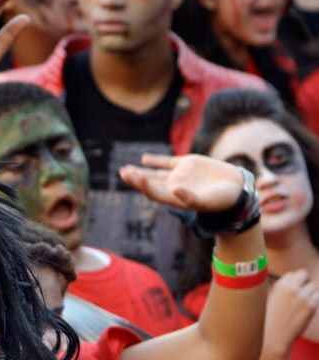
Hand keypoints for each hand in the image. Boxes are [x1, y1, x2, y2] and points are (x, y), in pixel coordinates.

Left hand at [119, 154, 244, 211]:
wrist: (237, 188)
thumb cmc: (222, 200)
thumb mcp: (207, 201)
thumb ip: (190, 198)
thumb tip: (174, 189)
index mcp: (175, 198)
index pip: (154, 192)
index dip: (142, 185)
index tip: (134, 176)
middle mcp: (174, 187)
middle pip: (150, 183)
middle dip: (136, 179)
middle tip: (123, 173)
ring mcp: (180, 175)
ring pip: (155, 173)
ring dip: (141, 171)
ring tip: (126, 170)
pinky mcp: (187, 164)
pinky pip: (168, 162)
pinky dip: (156, 161)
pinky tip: (145, 159)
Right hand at [263, 270, 318, 355]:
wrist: (274, 335)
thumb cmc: (269, 319)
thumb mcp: (270, 299)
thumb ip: (281, 289)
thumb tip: (292, 282)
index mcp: (279, 285)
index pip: (292, 274)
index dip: (292, 281)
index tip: (291, 289)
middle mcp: (291, 288)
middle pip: (303, 274)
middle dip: (303, 281)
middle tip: (300, 291)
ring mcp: (302, 297)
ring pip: (312, 286)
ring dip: (309, 292)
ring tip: (302, 303)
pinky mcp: (311, 307)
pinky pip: (317, 297)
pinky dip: (313, 301)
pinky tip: (305, 309)